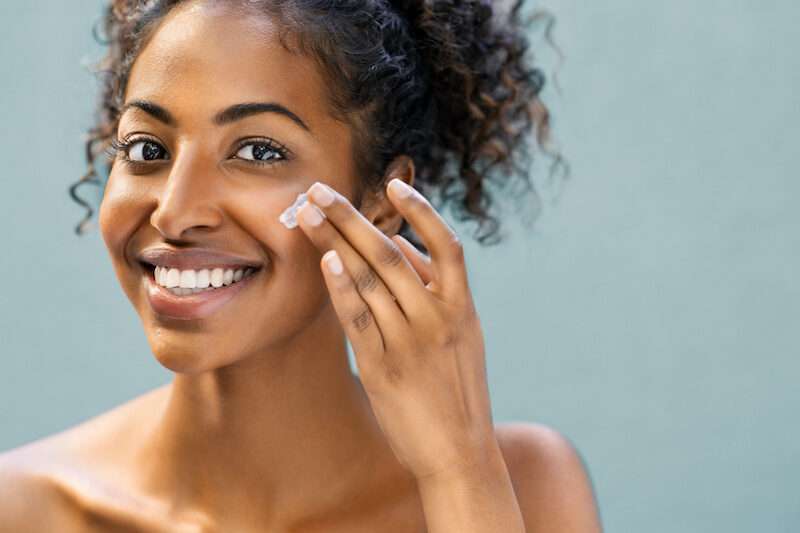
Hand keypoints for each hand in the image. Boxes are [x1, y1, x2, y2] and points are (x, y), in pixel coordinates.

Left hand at [294, 178, 499, 479]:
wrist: (459, 452)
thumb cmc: (458, 391)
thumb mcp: (463, 337)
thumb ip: (437, 292)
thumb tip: (404, 249)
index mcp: (462, 307)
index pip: (446, 246)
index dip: (421, 212)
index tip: (393, 183)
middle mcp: (437, 318)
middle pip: (391, 254)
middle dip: (352, 217)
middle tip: (320, 189)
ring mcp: (410, 343)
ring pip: (370, 280)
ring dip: (335, 242)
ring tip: (309, 214)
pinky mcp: (383, 368)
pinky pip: (359, 320)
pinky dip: (341, 289)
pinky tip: (325, 262)